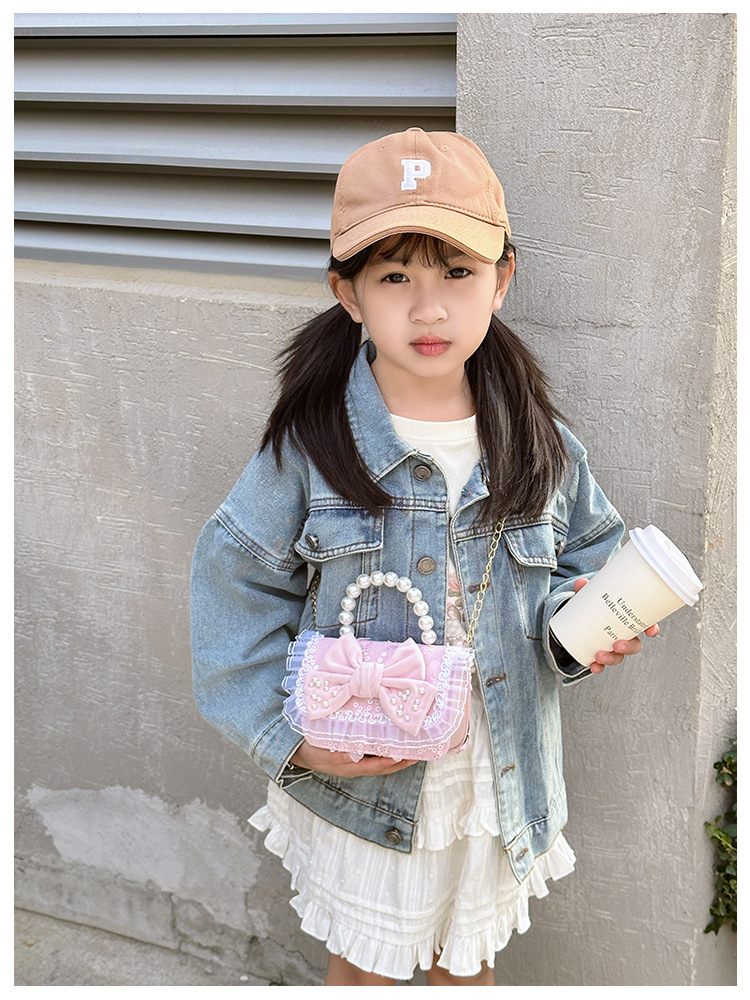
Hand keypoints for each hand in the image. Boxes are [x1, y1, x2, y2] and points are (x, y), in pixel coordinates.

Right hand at [290, 740, 418, 776]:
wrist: (298, 751)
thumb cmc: (311, 751)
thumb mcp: (323, 753)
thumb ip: (339, 755)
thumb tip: (355, 755)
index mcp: (352, 767)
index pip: (378, 766)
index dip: (393, 762)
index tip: (407, 756)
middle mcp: (357, 766)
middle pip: (384, 766)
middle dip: (401, 762)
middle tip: (419, 753)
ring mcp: (356, 762)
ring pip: (381, 761)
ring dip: (396, 757)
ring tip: (412, 749)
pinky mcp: (353, 755)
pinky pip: (373, 755)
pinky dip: (385, 751)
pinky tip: (391, 743)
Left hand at [572, 577, 659, 673]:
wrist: (577, 618)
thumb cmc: (593, 605)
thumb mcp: (590, 595)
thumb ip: (586, 590)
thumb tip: (581, 583)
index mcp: (627, 619)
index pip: (645, 624)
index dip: (652, 628)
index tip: (651, 631)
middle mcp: (624, 635)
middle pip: (635, 645)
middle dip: (628, 647)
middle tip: (617, 645)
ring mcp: (613, 646)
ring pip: (619, 656)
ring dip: (612, 658)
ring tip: (599, 656)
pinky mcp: (601, 653)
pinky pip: (603, 664)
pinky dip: (599, 666)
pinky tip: (593, 666)